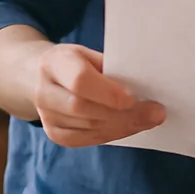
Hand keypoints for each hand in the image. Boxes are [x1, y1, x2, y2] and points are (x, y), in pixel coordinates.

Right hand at [33, 44, 164, 147]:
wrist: (39, 76)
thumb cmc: (73, 63)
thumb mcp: (88, 54)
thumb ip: (110, 68)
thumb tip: (144, 87)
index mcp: (54, 63)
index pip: (80, 81)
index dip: (107, 92)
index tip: (133, 98)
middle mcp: (45, 91)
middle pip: (84, 109)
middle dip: (124, 114)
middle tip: (155, 113)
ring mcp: (46, 116)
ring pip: (89, 127)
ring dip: (123, 125)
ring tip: (147, 119)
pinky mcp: (54, 133)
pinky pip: (86, 140)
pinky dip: (112, 134)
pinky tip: (129, 127)